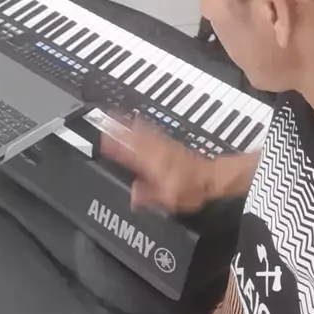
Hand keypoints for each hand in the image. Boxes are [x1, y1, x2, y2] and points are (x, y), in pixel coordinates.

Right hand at [100, 117, 216, 213]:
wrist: (210, 177)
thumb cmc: (191, 188)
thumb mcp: (167, 198)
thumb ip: (147, 195)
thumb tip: (132, 195)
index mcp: (152, 163)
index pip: (128, 152)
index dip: (115, 145)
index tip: (103, 139)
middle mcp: (157, 151)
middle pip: (134, 136)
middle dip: (120, 127)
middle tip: (106, 118)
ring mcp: (164, 146)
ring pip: (142, 131)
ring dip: (129, 123)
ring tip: (117, 115)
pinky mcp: (170, 145)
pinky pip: (153, 131)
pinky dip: (143, 124)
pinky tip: (139, 121)